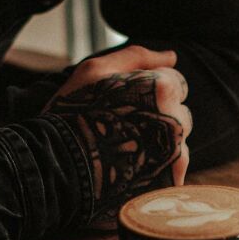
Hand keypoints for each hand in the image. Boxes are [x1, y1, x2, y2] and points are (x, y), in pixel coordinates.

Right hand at [44, 45, 191, 225]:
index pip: (176, 83)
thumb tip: (172, 57)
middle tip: (123, 128)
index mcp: (163, 88)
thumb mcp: (96, 70)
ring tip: (125, 151)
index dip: (149, 92)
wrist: (58, 168)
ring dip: (159, 145)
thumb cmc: (74, 112)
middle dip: (159, 118)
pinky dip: (157, 171)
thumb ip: (137, 57)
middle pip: (180, 114)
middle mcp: (177, 121)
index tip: (125, 104)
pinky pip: (173, 171)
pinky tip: (132, 171)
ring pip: (178, 144)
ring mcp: (177, 155)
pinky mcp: (171, 182)